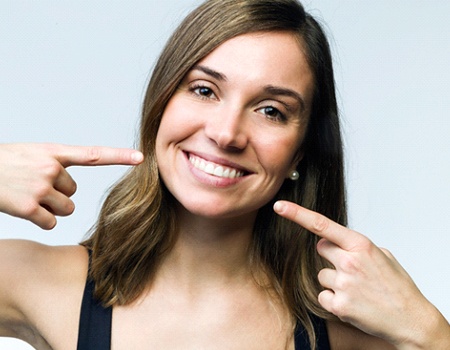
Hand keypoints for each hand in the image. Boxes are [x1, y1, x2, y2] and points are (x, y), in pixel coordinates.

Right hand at [0, 143, 142, 229]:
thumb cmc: (3, 164)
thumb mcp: (29, 154)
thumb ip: (53, 163)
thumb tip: (70, 187)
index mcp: (52, 152)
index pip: (93, 154)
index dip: (119, 156)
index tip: (141, 158)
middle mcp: (50, 168)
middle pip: (73, 191)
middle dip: (57, 193)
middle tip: (33, 185)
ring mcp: (40, 187)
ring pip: (66, 208)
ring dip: (51, 208)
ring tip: (28, 196)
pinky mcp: (30, 207)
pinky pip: (51, 222)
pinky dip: (41, 220)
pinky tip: (24, 209)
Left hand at [274, 200, 448, 347]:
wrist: (411, 319)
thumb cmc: (397, 286)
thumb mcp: (383, 256)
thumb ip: (356, 246)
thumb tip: (333, 242)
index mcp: (361, 246)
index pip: (322, 225)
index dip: (297, 214)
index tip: (279, 206)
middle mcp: (349, 262)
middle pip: (321, 248)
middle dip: (331, 255)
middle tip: (352, 268)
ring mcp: (344, 284)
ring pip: (321, 275)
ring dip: (334, 281)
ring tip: (357, 289)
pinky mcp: (339, 305)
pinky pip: (323, 295)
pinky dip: (333, 299)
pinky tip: (352, 302)